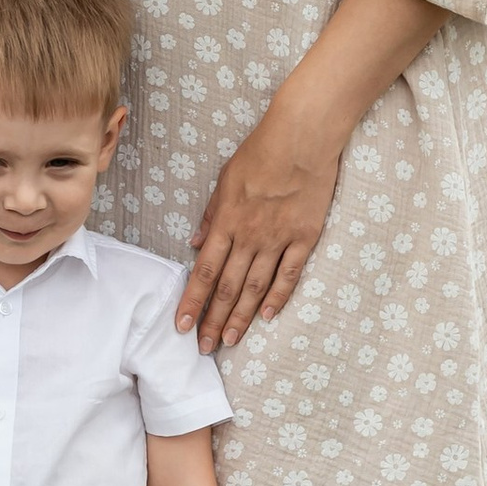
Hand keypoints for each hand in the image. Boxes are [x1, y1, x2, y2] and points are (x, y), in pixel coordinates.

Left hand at [178, 92, 339, 351]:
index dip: (192, 301)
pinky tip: (268, 317)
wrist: (302, 137)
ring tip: (229, 341)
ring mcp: (278, 239)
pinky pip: (289, 274)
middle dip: (213, 320)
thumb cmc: (260, 152)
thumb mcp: (225, 179)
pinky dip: (278, 297)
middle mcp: (249, 236)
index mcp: (226, 221)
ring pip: (256, 288)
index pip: (204, 271)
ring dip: (241, 317)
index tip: (181, 326)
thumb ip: (211, 214)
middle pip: (228, 287)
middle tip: (204, 348)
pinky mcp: (305, 237)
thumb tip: (195, 243)